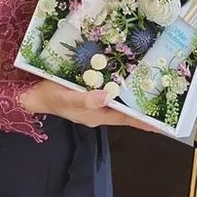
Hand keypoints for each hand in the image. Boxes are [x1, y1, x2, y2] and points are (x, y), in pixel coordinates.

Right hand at [20, 79, 159, 131]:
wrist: (33, 95)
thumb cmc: (49, 97)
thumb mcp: (66, 97)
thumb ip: (85, 99)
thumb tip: (107, 97)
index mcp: (97, 115)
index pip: (126, 120)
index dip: (144, 121)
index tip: (163, 122)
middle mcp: (99, 111)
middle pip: (125, 111)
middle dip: (142, 106)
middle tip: (162, 96)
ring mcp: (94, 103)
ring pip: (118, 101)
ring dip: (131, 95)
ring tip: (150, 85)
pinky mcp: (88, 94)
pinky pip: (108, 92)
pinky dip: (118, 86)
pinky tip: (124, 75)